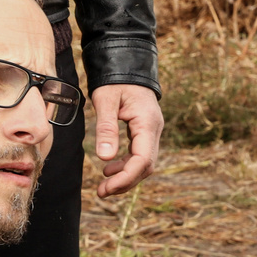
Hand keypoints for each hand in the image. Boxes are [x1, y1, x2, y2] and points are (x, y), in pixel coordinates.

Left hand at [90, 84, 161, 198]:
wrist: (126, 64)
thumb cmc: (115, 79)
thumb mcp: (106, 100)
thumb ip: (106, 128)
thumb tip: (105, 158)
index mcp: (147, 122)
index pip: (143, 160)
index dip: (126, 178)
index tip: (106, 188)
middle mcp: (154, 129)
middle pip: (146, 166)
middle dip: (125, 182)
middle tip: (102, 192)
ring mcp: (151, 130)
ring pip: (143, 162)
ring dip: (125, 176)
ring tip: (104, 186)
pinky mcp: (144, 131)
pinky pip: (139, 154)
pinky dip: (125, 165)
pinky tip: (109, 168)